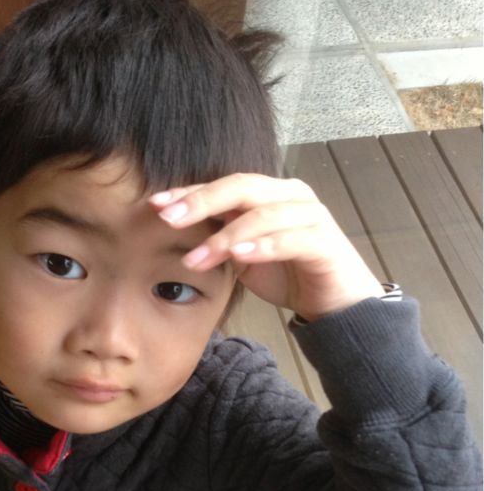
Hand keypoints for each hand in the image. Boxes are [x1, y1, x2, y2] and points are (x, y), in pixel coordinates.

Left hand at [149, 174, 384, 321]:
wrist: (335, 304)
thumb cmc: (288, 275)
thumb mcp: (244, 256)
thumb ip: (219, 238)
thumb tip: (175, 232)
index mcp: (270, 193)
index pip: (224, 185)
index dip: (189, 193)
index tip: (154, 204)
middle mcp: (291, 196)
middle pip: (241, 188)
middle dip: (201, 202)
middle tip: (168, 220)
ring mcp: (311, 216)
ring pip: (262, 215)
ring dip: (224, 237)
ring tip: (196, 259)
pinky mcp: (325, 242)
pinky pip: (290, 239)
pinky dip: (262, 247)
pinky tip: (239, 256)